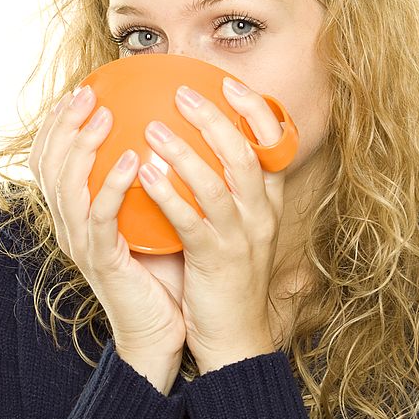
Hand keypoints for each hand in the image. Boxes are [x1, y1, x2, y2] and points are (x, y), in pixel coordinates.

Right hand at [28, 85, 186, 393]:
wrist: (161, 330)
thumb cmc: (161, 273)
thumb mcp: (149, 220)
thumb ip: (147, 185)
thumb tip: (170, 140)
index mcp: (76, 215)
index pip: (51, 161)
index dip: (57, 125)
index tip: (80, 92)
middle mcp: (69, 226)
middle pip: (49, 166)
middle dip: (63, 125)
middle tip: (88, 93)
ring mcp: (81, 244)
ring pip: (67, 186)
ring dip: (83, 147)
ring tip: (103, 116)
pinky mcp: (101, 261)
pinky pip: (100, 217)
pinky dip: (112, 185)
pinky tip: (131, 160)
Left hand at [137, 77, 285, 373]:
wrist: (235, 335)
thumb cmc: (228, 277)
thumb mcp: (238, 229)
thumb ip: (227, 191)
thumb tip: (198, 151)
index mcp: (267, 202)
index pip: (273, 145)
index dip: (253, 110)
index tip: (227, 83)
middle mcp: (260, 214)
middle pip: (244, 154)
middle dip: (214, 118)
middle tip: (181, 94)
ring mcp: (241, 237)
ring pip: (218, 183)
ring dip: (185, 151)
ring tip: (152, 128)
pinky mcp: (217, 260)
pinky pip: (192, 220)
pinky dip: (169, 195)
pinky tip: (146, 175)